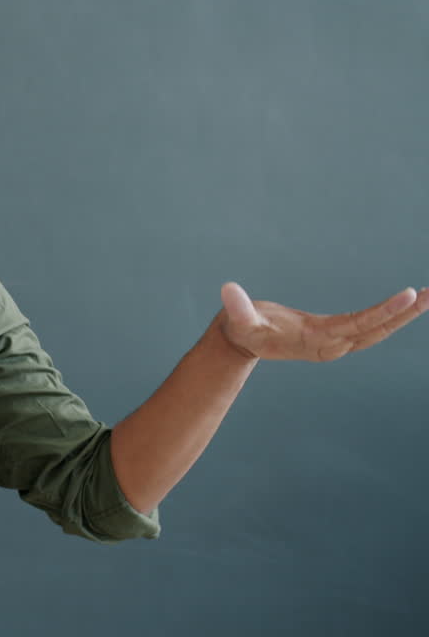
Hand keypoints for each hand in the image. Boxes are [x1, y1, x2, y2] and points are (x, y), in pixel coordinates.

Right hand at [217, 282, 428, 361]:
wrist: (242, 343)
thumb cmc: (241, 329)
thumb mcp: (239, 320)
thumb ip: (237, 308)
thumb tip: (229, 290)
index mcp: (315, 342)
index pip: (357, 325)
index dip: (383, 311)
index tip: (408, 296)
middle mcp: (331, 346)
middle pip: (377, 330)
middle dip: (406, 314)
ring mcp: (336, 343)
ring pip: (378, 330)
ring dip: (404, 315)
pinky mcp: (336, 336)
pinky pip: (370, 326)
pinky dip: (390, 315)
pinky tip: (406, 304)